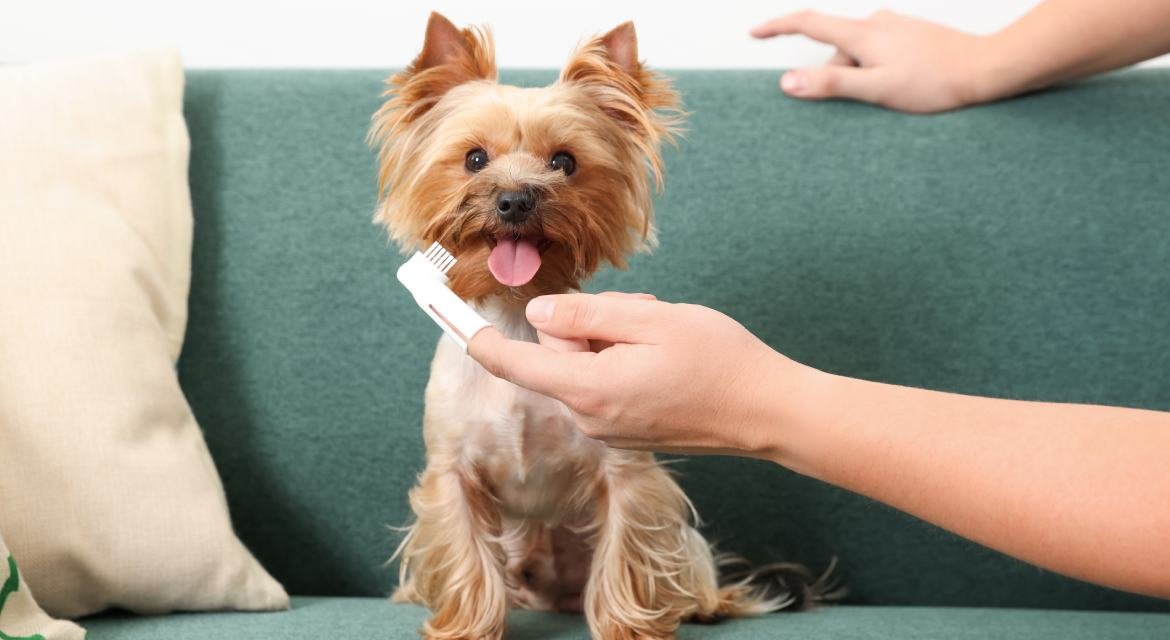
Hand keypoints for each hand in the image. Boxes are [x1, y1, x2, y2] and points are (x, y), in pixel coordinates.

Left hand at [468, 292, 814, 456]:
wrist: (767, 412)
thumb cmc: (717, 360)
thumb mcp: (647, 321)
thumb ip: (585, 318)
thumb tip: (539, 316)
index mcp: (588, 390)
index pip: (516, 364)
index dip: (480, 338)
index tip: (449, 318)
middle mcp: (591, 417)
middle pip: (557, 355)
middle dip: (588, 325)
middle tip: (640, 314)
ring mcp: (611, 429)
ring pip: (584, 366)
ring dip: (612, 341)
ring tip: (662, 337)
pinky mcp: (629, 431)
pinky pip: (605, 383)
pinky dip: (625, 362)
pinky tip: (666, 359)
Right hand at [751, 10, 1000, 112]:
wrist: (985, 69)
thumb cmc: (935, 82)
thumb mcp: (876, 89)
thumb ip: (831, 84)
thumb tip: (787, 81)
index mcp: (863, 33)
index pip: (808, 23)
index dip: (777, 27)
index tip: (755, 33)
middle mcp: (876, 22)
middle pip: (836, 49)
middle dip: (837, 75)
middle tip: (865, 102)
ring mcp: (895, 26)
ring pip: (859, 53)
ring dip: (861, 76)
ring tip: (893, 97)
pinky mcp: (910, 34)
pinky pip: (878, 53)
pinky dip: (877, 70)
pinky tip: (903, 86)